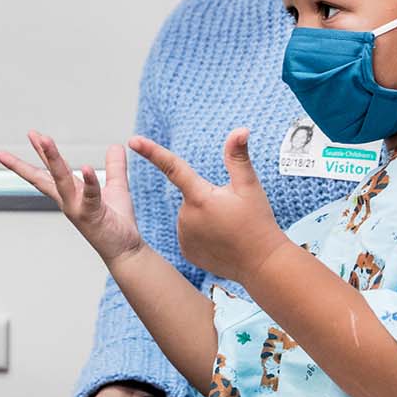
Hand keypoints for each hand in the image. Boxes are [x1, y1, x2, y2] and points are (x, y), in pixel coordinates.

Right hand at [0, 131, 144, 264]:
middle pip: (45, 175)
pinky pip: (90, 196)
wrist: (126, 249)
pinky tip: (87, 166)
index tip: (30, 134)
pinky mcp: (92, 216)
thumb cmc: (117, 223)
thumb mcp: (116, 188)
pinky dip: (89, 181)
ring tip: (44, 139)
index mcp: (72, 193)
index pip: (51, 170)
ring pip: (62, 180)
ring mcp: (78, 208)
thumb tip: (115, 146)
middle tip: (28, 134)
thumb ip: (114, 167)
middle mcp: (69, 200)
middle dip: (35, 156)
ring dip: (53, 159)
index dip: (40, 153)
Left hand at [128, 129, 287, 284]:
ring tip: (229, 229)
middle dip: (208, 198)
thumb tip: (240, 130)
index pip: (172, 167)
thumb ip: (238, 157)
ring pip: (190, 214)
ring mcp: (184, 235)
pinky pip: (190, 232)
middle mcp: (186, 216)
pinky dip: (203, 233)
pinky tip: (220, 241)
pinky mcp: (185, 250)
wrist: (262, 265)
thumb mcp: (250, 187)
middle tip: (233, 214)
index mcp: (200, 197)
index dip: (152, 152)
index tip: (133, 139)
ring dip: (205, 216)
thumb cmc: (258, 223)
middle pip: (191, 195)